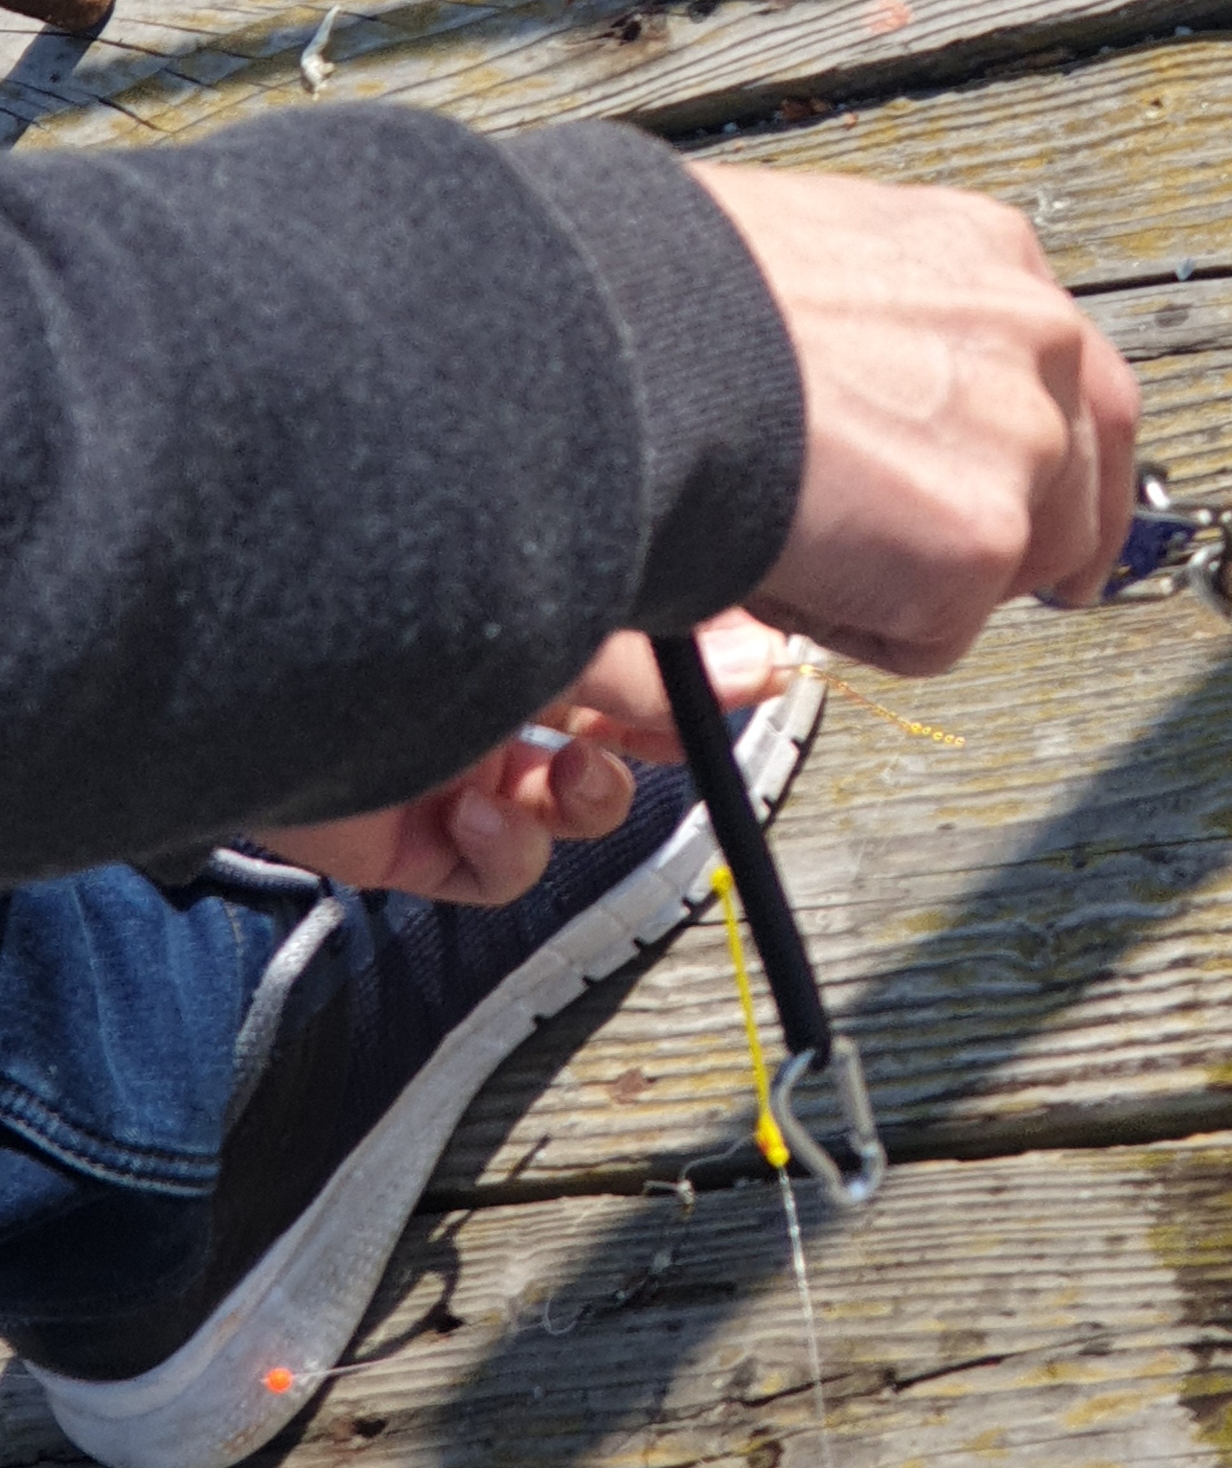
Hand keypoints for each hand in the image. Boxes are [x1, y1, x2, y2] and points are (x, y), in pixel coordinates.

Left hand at [253, 612, 792, 902]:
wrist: (234, 658)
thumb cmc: (381, 600)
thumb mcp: (546, 621)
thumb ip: (649, 666)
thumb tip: (761, 671)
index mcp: (530, 597)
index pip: (645, 639)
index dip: (703, 671)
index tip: (756, 681)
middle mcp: (491, 670)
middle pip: (614, 723)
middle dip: (660, 741)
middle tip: (689, 741)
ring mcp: (448, 750)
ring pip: (561, 804)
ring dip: (589, 801)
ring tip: (572, 777)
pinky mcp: (402, 827)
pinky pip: (489, 870)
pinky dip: (504, 853)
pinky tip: (479, 814)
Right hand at [693, 162, 1139, 676]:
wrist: (621, 342)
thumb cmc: (669, 298)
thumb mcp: (815, 263)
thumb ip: (886, 329)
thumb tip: (874, 399)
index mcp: (987, 252)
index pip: (1074, 372)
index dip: (1050, 459)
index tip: (1034, 508)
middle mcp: (1030, 336)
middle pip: (1079, 480)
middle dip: (1015, 541)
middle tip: (935, 578)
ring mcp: (1021, 439)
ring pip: (1008, 568)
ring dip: (914, 583)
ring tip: (804, 543)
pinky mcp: (982, 538)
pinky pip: (933, 635)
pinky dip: (857, 631)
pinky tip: (787, 566)